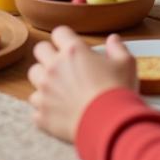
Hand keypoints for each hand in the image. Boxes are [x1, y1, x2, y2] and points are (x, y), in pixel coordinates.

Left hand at [27, 26, 137, 141]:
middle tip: (62, 65)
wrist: (111, 127)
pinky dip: (44, 107)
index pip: (59, 33)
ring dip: (43, 78)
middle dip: (49, 54)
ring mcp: (45, 90)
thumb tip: (113, 39)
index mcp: (73, 51)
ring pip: (33, 75)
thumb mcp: (125, 65)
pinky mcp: (42, 113)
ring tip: (57, 87)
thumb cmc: (118, 93)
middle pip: (40, 50)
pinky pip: (35, 106)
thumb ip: (117, 48)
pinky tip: (57, 111)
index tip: (73, 47)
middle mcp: (54, 67)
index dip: (66, 38)